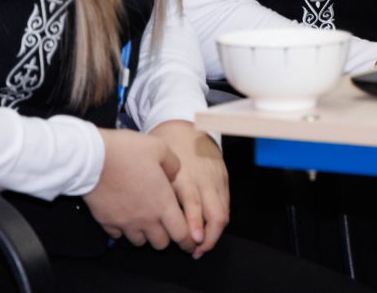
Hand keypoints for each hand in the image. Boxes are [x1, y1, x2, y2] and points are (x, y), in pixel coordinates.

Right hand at [81, 128, 188, 250]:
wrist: (92, 157)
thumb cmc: (128, 151)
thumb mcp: (160, 148)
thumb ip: (173, 164)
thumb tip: (175, 174)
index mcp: (162, 203)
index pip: (181, 234)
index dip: (188, 239)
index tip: (190, 240)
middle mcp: (145, 218)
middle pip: (161, 243)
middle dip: (166, 236)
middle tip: (166, 226)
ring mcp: (125, 222)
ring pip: (139, 241)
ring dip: (145, 234)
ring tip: (144, 221)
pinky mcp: (106, 221)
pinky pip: (118, 234)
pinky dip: (122, 230)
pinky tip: (124, 217)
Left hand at [151, 120, 228, 257]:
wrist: (184, 125)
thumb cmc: (165, 147)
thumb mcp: (155, 164)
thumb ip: (156, 187)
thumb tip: (150, 215)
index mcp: (185, 175)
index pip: (194, 203)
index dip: (194, 224)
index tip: (191, 241)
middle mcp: (204, 179)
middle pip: (215, 213)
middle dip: (209, 237)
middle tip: (196, 251)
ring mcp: (216, 179)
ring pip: (223, 212)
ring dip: (214, 233)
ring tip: (202, 247)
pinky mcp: (223, 178)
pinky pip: (225, 204)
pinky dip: (218, 220)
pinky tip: (209, 230)